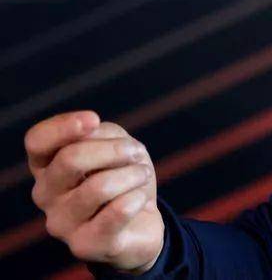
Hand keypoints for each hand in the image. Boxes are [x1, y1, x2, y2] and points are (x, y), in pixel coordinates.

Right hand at [25, 111, 163, 273]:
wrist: (141, 223)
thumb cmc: (123, 177)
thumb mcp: (116, 145)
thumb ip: (100, 134)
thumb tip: (91, 132)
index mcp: (46, 166)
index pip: (37, 141)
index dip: (63, 126)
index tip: (93, 119)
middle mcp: (45, 195)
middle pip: (70, 159)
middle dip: (114, 149)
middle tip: (135, 153)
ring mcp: (61, 223)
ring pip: (99, 186)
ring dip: (132, 175)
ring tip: (141, 176)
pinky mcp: (85, 245)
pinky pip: (118, 211)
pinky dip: (137, 197)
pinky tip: (139, 200)